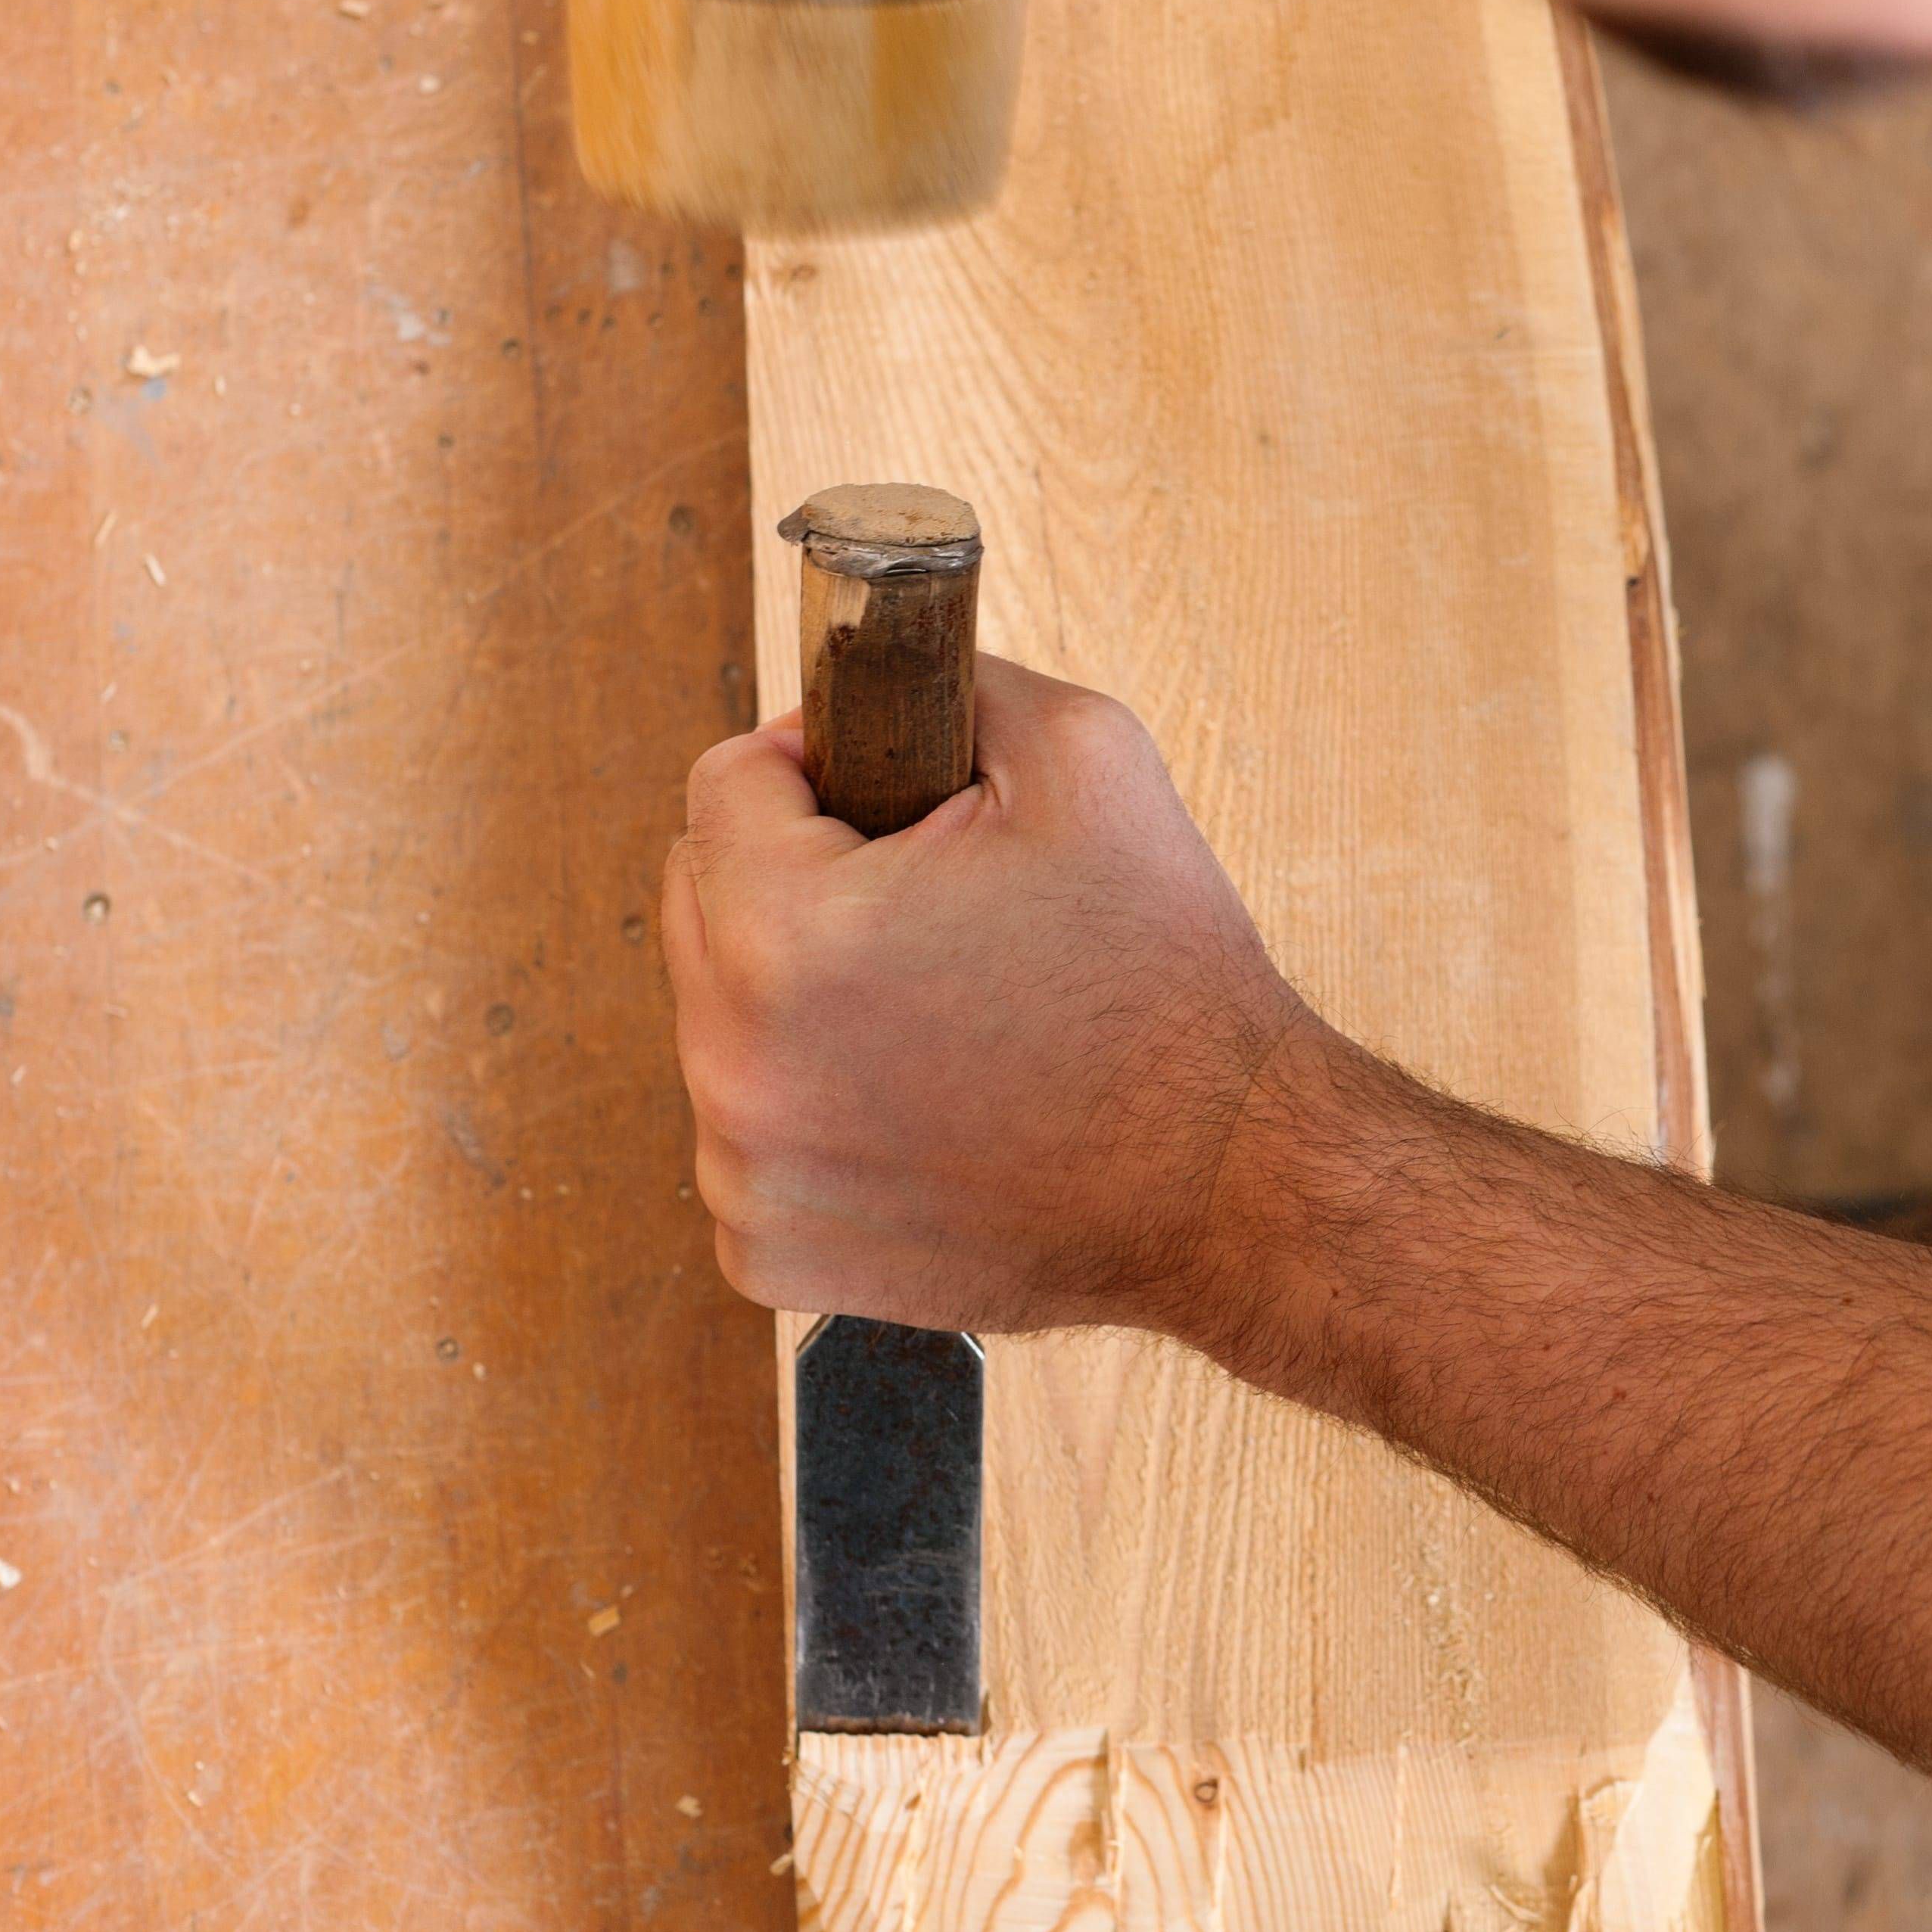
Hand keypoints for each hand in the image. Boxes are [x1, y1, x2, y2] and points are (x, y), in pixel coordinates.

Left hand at [661, 655, 1320, 1334]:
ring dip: (800, 1000)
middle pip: (697, 902)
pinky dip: (817, 1112)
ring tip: (940, 1012)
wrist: (1234, 1179)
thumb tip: (877, 680)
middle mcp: (737, 1068)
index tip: (895, 797)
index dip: (816, 767)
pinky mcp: (771, 1251)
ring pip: (720, 1024)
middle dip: (793, 880)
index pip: (721, 786)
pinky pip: (750, 1136)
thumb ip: (952, 682)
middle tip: (927, 908)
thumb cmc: (1167, 979)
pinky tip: (923, 1105)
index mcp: (788, 934)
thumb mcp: (1087, 755)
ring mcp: (747, 1175)